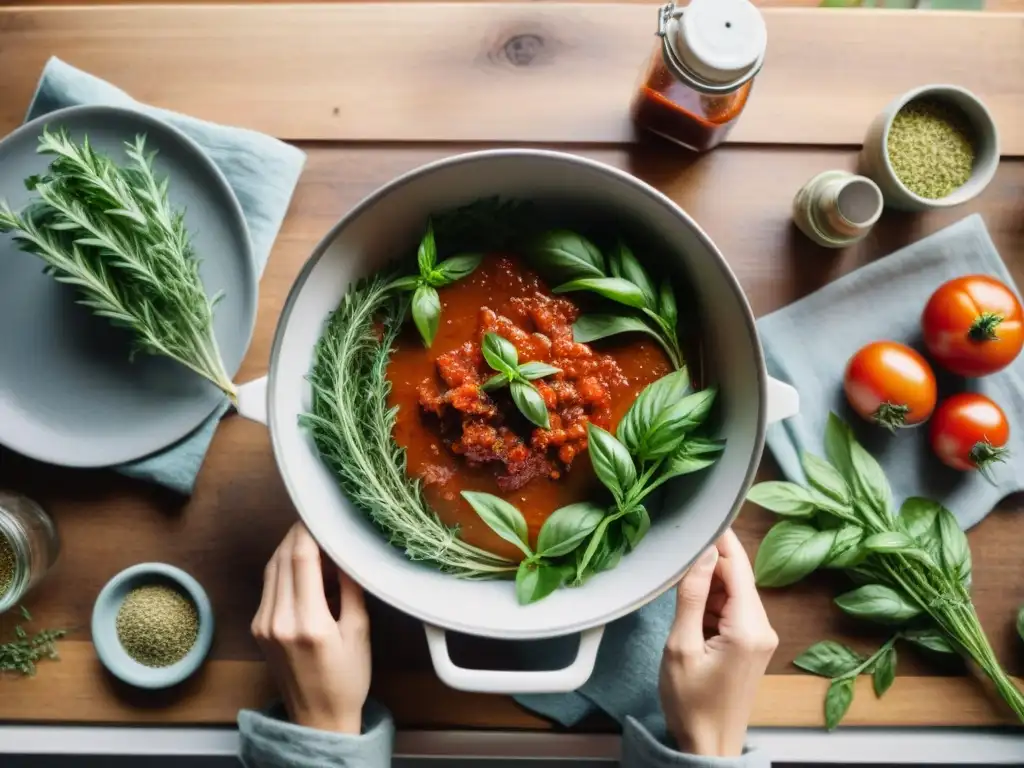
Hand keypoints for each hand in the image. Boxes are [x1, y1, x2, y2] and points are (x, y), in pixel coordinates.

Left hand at [252, 522, 370, 733]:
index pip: (300, 558)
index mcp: (307, 622)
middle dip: (299, 534)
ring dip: (292, 549)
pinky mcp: (258, 627)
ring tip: (318, 543)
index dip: (308, 529)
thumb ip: (351, 588)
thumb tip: (346, 551)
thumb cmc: (347, 678)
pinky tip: (306, 568)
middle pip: (281, 558)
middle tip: (322, 522)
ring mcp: (263, 623)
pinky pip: (270, 585)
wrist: (317, 718)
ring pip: (272, 568)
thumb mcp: (359, 631)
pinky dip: (286, 568)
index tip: (322, 513)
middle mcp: (278, 620)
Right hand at [659, 528, 777, 757]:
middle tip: (679, 555)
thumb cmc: (691, 702)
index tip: (701, 517)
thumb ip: (692, 595)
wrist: (709, 746)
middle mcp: (763, 628)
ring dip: (708, 586)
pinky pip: (733, 609)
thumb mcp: (681, 645)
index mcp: (749, 627)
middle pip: (738, 577)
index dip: (720, 540)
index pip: (738, 568)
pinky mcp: (752, 644)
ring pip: (734, 592)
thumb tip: (704, 553)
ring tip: (679, 590)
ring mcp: (760, 636)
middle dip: (710, 564)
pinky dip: (711, 604)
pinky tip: (691, 612)